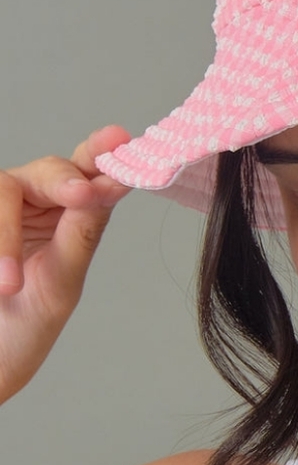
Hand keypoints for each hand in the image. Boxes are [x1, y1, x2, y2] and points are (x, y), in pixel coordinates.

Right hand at [0, 126, 131, 404]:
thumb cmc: (24, 325)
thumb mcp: (61, 282)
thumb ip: (82, 233)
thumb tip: (110, 186)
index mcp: (67, 211)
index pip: (88, 172)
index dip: (101, 150)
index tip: (118, 139)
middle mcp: (33, 201)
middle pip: (47, 169)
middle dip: (64, 181)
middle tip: (80, 195)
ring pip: (4, 189)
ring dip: (7, 236)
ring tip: (9, 285)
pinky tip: (1, 281)